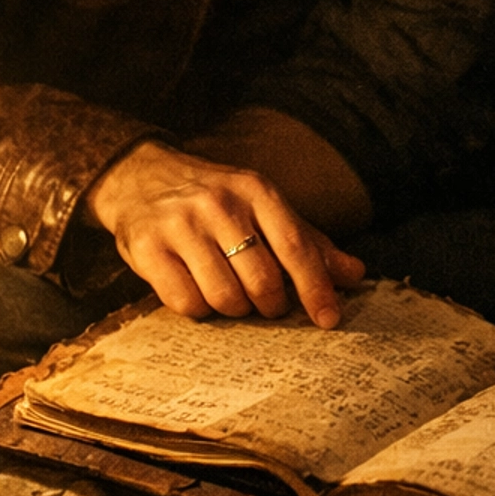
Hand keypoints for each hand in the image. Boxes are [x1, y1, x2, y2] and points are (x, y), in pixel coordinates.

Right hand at [83, 138, 365, 326]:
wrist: (139, 176)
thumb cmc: (214, 199)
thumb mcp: (262, 206)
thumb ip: (307, 241)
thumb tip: (355, 274)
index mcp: (256, 190)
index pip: (295, 246)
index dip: (315, 288)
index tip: (329, 319)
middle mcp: (218, 204)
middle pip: (262, 281)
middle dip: (271, 305)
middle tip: (266, 302)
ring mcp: (180, 225)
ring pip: (224, 298)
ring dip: (234, 308)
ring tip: (230, 292)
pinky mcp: (146, 248)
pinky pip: (185, 303)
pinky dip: (198, 309)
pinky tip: (197, 290)